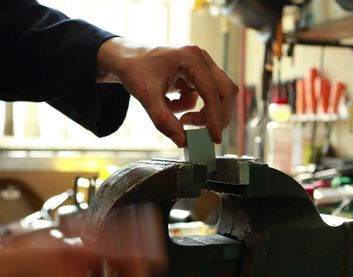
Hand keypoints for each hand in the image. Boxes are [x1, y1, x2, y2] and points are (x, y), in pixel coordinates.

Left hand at [97, 38, 237, 146]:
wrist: (126, 60)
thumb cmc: (135, 71)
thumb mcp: (147, 97)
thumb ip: (164, 121)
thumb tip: (184, 142)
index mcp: (190, 58)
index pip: (212, 91)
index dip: (215, 117)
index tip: (214, 138)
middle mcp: (201, 58)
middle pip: (225, 91)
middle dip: (217, 115)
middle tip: (205, 133)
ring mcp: (202, 65)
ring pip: (219, 94)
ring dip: (207, 112)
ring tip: (184, 120)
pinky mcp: (199, 74)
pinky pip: (205, 96)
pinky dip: (194, 108)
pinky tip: (174, 106)